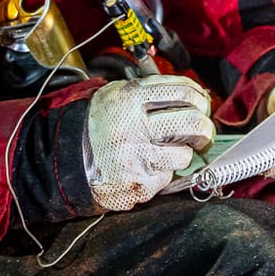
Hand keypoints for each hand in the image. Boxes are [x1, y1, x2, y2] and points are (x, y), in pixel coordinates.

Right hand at [83, 75, 212, 211]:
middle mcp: (132, 126)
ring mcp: (135, 158)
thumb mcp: (120, 94)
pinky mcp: (138, 184)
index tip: (201, 106)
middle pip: (192, 123)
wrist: (70, 158)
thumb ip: (154, 91)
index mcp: (130, 98)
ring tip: (168, 151)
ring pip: (184, 154)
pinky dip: (163, 172)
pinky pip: (168, 177)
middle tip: (201, 133)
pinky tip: (147, 166)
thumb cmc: (103, 124)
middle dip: (204, 130)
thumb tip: (199, 96)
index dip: (200, 99)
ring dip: (182, 154)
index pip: (183, 91)